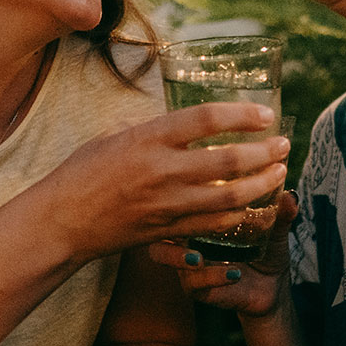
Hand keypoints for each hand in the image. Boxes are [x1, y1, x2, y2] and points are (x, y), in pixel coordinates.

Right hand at [31, 102, 288, 261]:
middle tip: (283, 144)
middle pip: (227, 161)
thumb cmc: (82, 173)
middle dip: (264, 152)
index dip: (242, 115)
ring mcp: (167, 204)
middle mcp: (161, 170)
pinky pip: (215, 225)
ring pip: (229, 197)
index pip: (205, 120)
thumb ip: (152, 129)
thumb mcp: (114, 136)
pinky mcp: (168, 231)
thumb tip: (182, 124)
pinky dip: (242, 216)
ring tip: (280, 172)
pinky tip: (257, 206)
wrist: (62, 221)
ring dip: (262, 184)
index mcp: (148, 138)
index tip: (265, 115)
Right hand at [145, 191, 296, 318]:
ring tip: (201, 256)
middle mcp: (186, 235)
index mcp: (199, 213)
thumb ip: (282, 211)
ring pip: (162, 253)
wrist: (272, 286)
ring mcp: (186, 261)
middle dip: (167, 214)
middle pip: (157, 221)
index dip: (176, 186)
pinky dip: (211, 276)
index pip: (176, 195)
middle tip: (190, 212)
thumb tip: (290, 196)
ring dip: (179, 254)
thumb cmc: (266, 247)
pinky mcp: (195, 286)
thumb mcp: (275, 226)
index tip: (194, 179)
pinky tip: (233, 274)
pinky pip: (192, 281)